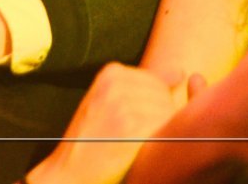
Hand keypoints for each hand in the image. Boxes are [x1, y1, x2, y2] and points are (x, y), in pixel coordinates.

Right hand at [27, 63, 200, 183]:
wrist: (67, 174)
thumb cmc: (91, 141)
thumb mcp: (111, 103)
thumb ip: (146, 85)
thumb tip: (181, 73)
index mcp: (112, 73)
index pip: (158, 83)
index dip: (151, 109)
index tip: (128, 125)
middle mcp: (116, 83)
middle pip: (164, 97)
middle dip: (157, 120)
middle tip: (130, 138)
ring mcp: (122, 103)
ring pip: (168, 113)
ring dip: (158, 134)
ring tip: (132, 145)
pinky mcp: (130, 127)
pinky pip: (164, 129)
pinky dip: (159, 144)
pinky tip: (138, 152)